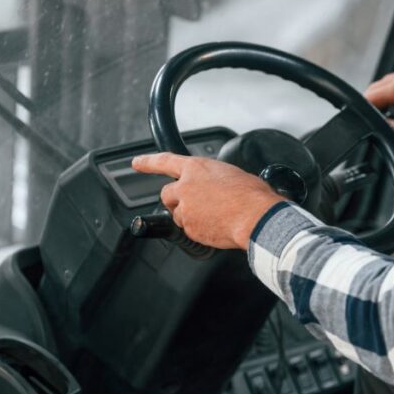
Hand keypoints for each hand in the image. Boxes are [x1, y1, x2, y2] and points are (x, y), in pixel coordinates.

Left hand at [132, 153, 286, 250]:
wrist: (256, 217)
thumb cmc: (251, 195)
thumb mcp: (233, 175)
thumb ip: (215, 179)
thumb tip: (217, 187)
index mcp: (196, 168)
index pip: (165, 161)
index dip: (148, 162)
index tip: (137, 163)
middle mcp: (186, 187)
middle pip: (167, 195)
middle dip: (175, 201)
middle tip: (191, 205)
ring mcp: (186, 209)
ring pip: (179, 215)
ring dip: (191, 217)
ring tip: (214, 217)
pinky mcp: (190, 228)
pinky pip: (190, 231)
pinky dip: (200, 230)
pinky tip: (216, 227)